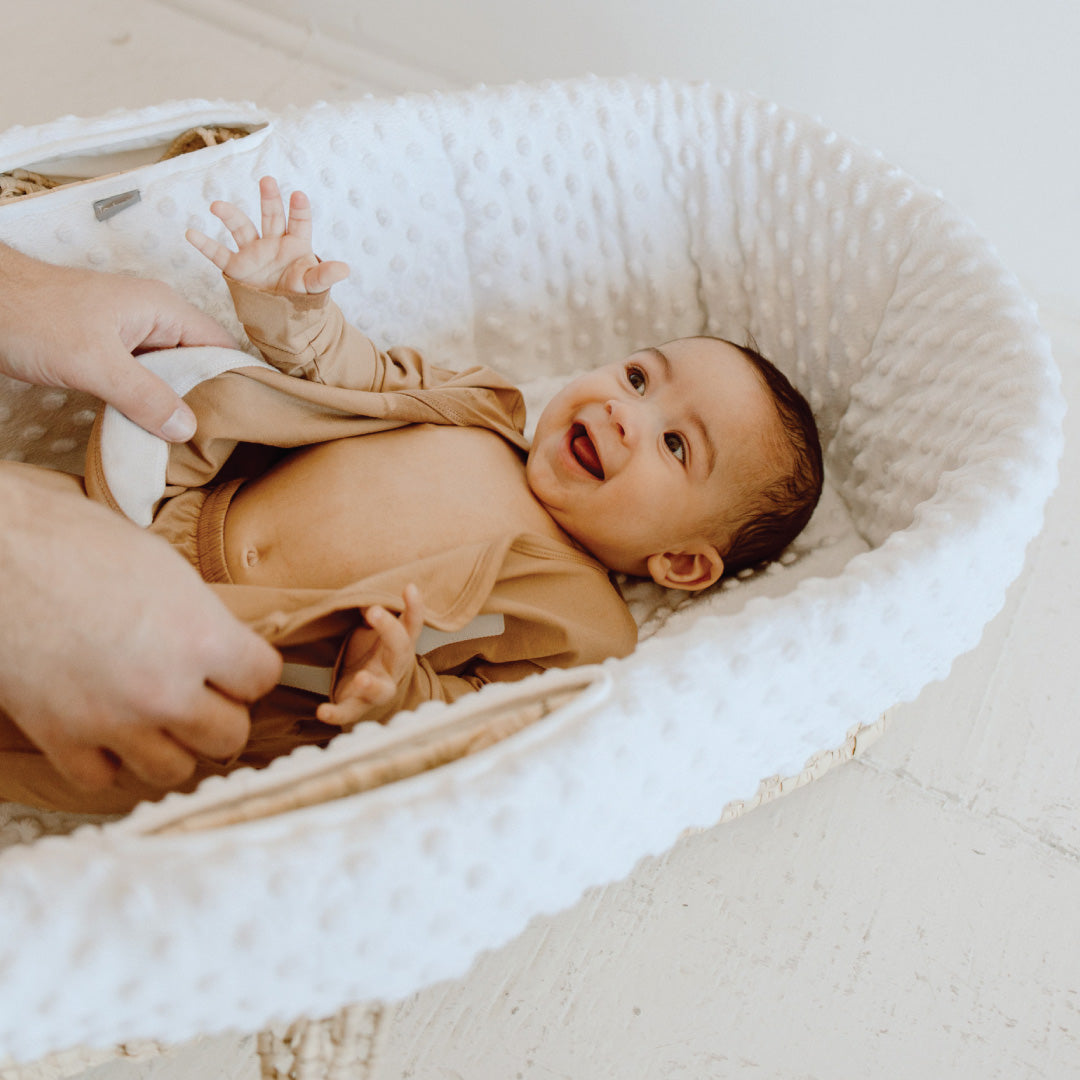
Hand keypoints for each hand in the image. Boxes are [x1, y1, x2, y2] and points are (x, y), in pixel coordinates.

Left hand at [0, 242, 234, 441]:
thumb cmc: (32, 316)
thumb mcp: (95, 362)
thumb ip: (144, 396)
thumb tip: (186, 428)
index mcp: (162, 308)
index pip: (220, 345)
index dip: (239, 378)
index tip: (249, 415)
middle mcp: (152, 318)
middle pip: (199, 361)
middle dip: (210, 397)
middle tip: (222, 439)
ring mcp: (129, 334)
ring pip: (170, 373)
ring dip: (177, 404)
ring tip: (192, 441)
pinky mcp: (107, 351)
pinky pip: (143, 379)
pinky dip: (150, 403)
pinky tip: (153, 428)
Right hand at [0, 467, 282, 791]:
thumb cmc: (75, 543)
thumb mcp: (165, 569)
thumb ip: (202, 619)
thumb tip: (223, 648)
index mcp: (201, 637)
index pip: (263, 679)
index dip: (251, 669)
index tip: (239, 666)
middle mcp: (166, 689)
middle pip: (229, 735)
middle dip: (221, 713)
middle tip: (204, 694)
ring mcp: (113, 721)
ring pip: (173, 770)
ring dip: (172, 745)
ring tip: (158, 716)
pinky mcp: (61, 738)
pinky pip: (104, 779)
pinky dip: (108, 760)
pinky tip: (106, 731)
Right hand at [186, 175, 349, 294]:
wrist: (282, 314)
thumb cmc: (301, 295)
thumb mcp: (314, 286)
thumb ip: (325, 276)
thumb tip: (345, 269)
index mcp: (295, 244)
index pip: (299, 223)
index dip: (299, 210)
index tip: (299, 195)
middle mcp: (273, 243)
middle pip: (271, 216)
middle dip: (269, 199)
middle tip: (268, 181)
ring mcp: (253, 253)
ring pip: (241, 228)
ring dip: (230, 216)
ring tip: (217, 206)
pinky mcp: (236, 267)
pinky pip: (218, 254)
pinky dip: (204, 245)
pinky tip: (190, 233)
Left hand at [317, 585, 424, 726]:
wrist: (370, 696)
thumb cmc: (374, 656)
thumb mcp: (372, 632)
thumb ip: (369, 614)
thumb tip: (362, 598)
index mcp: (399, 646)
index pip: (412, 624)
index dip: (414, 607)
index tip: (409, 587)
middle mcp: (394, 668)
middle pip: (400, 650)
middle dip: (389, 630)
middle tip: (374, 610)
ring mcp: (377, 690)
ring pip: (381, 690)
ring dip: (372, 685)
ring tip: (362, 678)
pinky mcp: (357, 707)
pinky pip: (348, 713)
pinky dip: (335, 713)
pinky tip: (322, 711)